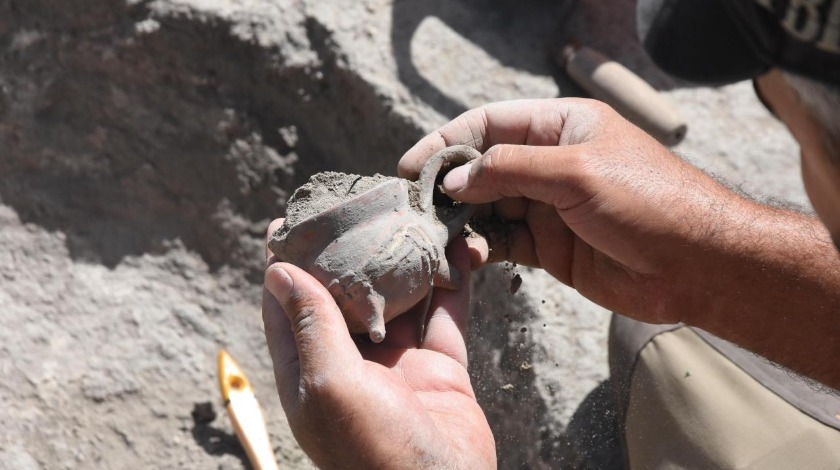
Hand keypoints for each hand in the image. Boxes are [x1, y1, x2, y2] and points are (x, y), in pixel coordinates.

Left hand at [262, 219, 495, 468]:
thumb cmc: (375, 452)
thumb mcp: (331, 385)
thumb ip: (311, 326)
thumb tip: (277, 270)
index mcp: (311, 371)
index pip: (288, 305)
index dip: (287, 261)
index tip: (292, 217)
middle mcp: (351, 364)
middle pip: (347, 294)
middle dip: (352, 249)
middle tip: (360, 203)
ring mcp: (398, 365)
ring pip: (400, 298)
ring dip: (407, 260)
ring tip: (413, 216)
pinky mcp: (440, 368)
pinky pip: (446, 316)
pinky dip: (453, 283)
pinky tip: (460, 249)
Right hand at [399, 98, 745, 323]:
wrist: (697, 266)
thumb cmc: (649, 202)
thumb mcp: (576, 173)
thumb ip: (510, 170)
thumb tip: (457, 180)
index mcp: (562, 126)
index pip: (491, 123)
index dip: (448, 141)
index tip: (413, 166)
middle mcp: (552, 163)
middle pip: (484, 167)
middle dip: (449, 185)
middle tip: (415, 207)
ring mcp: (550, 207)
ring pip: (489, 208)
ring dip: (462, 221)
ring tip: (434, 236)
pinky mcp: (551, 247)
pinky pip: (505, 242)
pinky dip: (482, 249)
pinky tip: (467, 257)